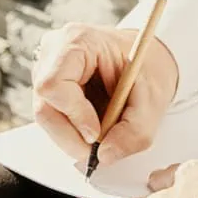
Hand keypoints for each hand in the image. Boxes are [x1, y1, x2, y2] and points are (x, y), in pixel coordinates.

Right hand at [32, 22, 179, 164]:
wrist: (145, 59)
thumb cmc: (148, 68)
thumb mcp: (152, 100)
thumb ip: (134, 131)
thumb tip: (105, 156)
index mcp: (77, 40)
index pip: (54, 84)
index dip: (73, 114)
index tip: (96, 134)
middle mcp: (54, 52)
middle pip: (44, 106)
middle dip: (70, 136)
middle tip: (97, 152)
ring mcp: (46, 70)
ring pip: (45, 117)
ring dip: (71, 136)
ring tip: (100, 138)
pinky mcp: (49, 88)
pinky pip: (51, 118)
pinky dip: (71, 132)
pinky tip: (92, 128)